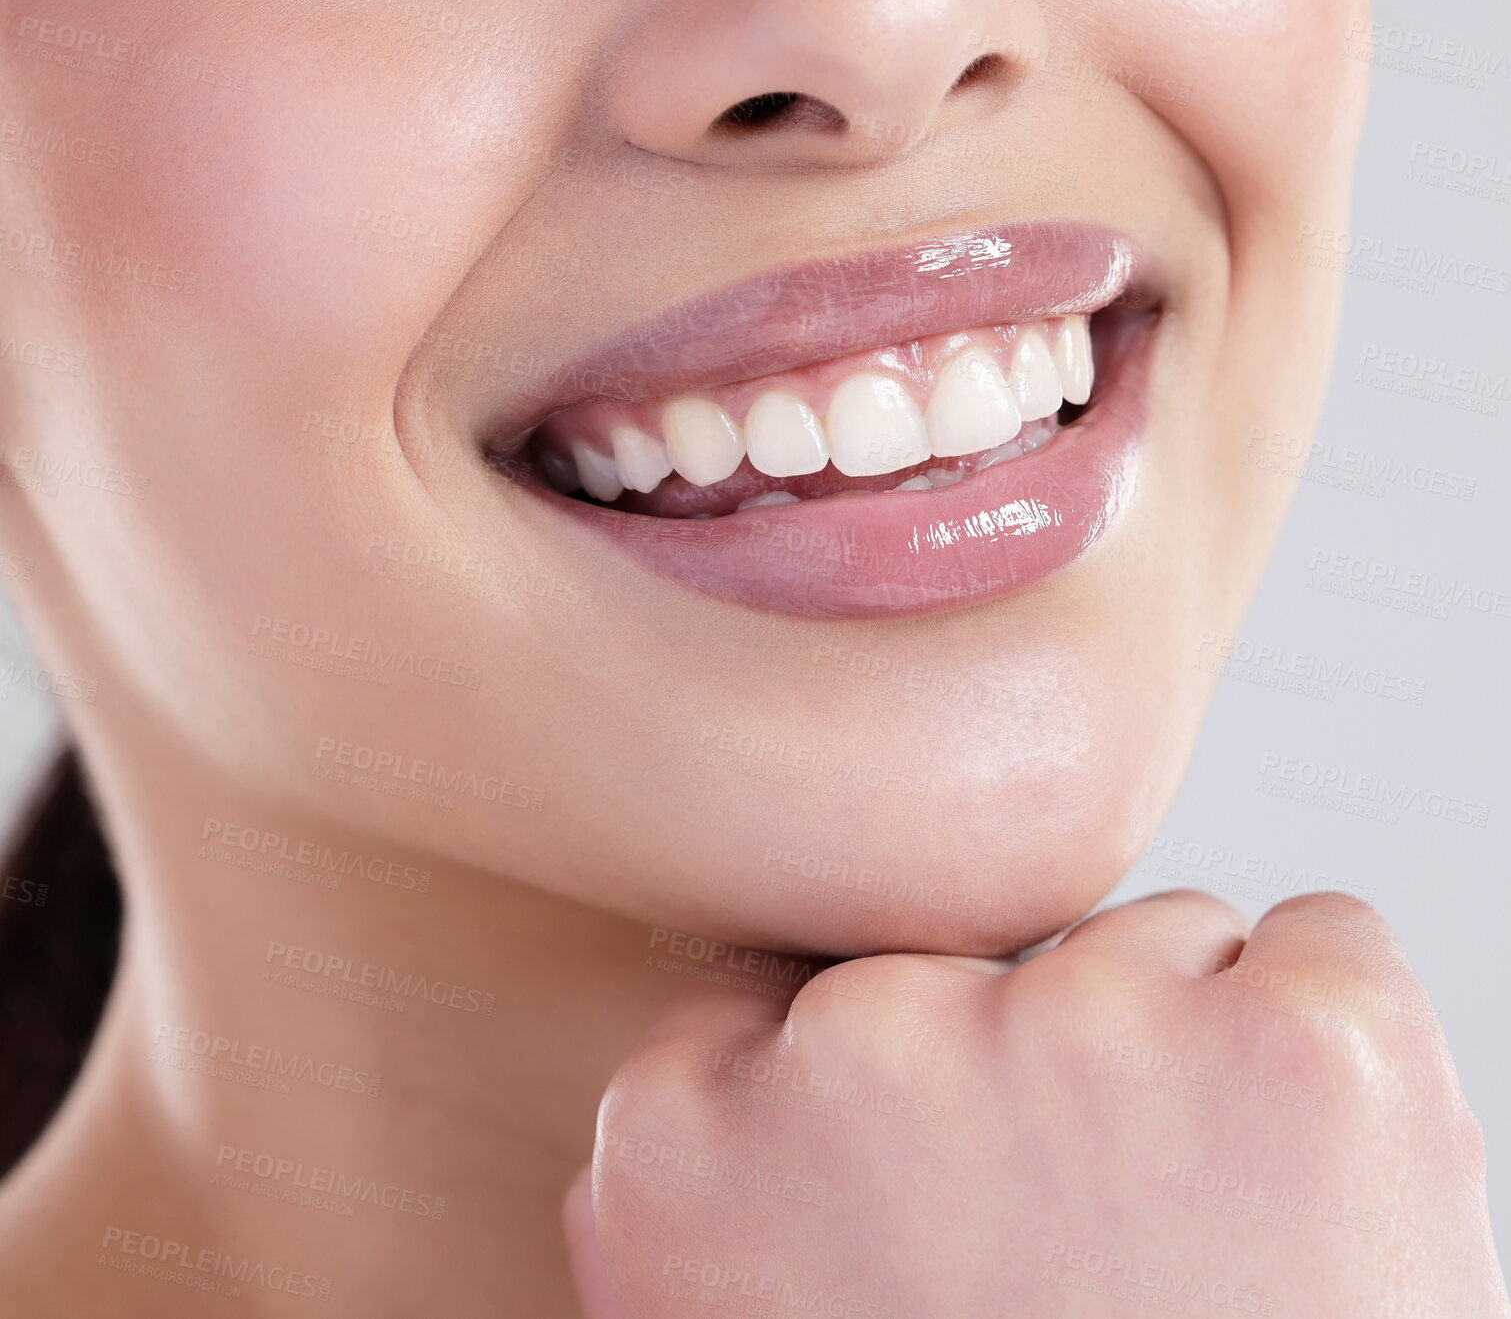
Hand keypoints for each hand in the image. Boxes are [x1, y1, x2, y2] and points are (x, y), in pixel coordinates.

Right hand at [567, 892, 1508, 1316]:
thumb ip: (730, 1197)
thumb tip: (751, 1068)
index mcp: (682, 1148)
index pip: (768, 991)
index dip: (874, 1078)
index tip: (930, 1169)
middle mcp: (861, 1051)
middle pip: (968, 960)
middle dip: (1028, 1071)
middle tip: (1080, 1269)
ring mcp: (1082, 1030)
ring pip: (1144, 948)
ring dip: (1178, 1068)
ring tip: (1199, 1263)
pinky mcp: (1304, 1048)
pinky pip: (1319, 944)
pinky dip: (1328, 1036)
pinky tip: (1315, 1194)